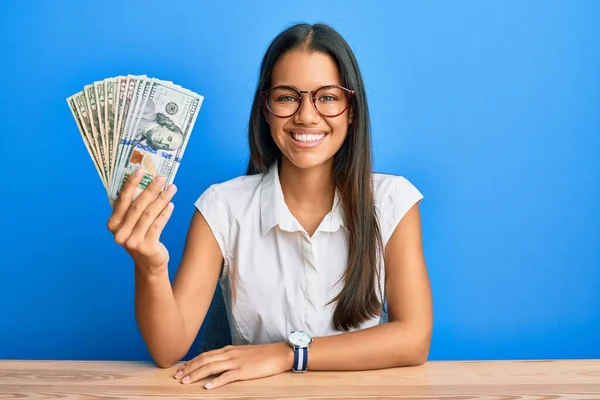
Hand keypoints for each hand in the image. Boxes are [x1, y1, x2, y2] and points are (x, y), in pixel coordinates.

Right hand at [106, 168, 176, 274]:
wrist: (148, 263)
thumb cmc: (140, 237)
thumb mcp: (132, 224)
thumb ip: (133, 207)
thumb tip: (146, 181)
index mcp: (112, 224)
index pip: (121, 200)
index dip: (131, 184)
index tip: (141, 170)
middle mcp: (119, 233)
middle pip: (137, 206)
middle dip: (150, 189)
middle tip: (161, 178)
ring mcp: (132, 241)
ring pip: (149, 214)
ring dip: (162, 199)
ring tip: (172, 188)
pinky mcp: (146, 247)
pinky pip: (157, 225)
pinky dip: (165, 213)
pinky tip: (171, 204)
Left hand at [173, 343, 293, 388]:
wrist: (279, 353)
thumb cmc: (262, 355)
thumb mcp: (243, 353)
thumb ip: (230, 357)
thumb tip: (219, 363)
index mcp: (229, 350)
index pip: (205, 354)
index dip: (192, 362)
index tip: (181, 368)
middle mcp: (229, 354)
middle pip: (204, 359)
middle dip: (189, 368)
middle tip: (177, 376)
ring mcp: (236, 362)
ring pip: (211, 367)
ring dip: (196, 374)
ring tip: (186, 381)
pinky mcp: (243, 371)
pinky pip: (227, 376)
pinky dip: (216, 381)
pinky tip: (207, 386)